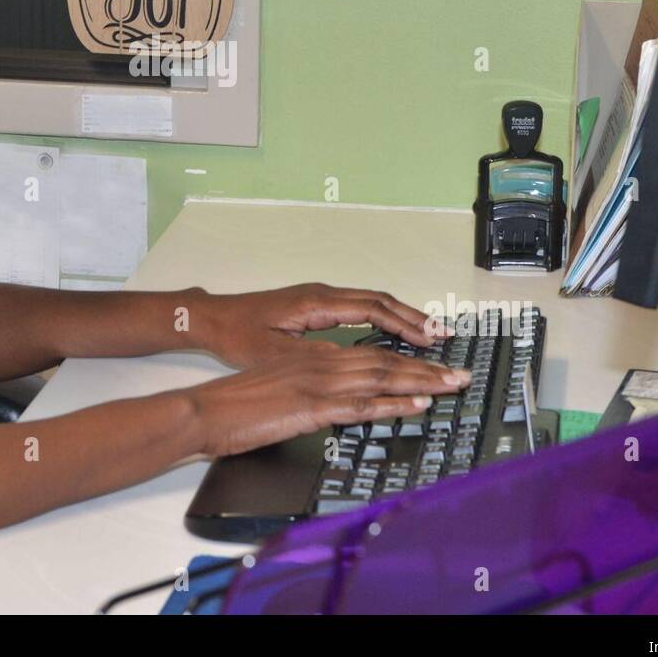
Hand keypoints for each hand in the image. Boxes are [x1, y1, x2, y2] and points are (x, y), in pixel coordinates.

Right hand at [184, 346, 469, 458]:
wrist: (205, 409)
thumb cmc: (232, 402)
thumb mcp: (275, 386)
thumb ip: (305, 388)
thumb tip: (329, 401)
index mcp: (312, 357)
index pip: (369, 353)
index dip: (404, 357)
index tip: (432, 362)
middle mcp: (320, 364)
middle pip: (384, 361)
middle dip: (426, 367)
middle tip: (459, 373)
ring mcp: (317, 384)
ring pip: (380, 377)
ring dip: (421, 381)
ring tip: (451, 384)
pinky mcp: (312, 407)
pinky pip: (361, 404)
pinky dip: (393, 402)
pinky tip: (417, 404)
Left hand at [189, 282, 449, 368]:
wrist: (212, 318)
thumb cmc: (238, 335)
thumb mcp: (274, 352)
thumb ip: (314, 357)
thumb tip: (352, 363)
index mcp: (316, 303)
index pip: (373, 310)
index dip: (406, 326)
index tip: (431, 342)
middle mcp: (323, 294)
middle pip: (380, 301)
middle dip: (414, 319)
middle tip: (444, 338)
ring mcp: (319, 296)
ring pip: (371, 301)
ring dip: (401, 317)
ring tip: (429, 334)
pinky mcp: (314, 304)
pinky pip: (359, 306)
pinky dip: (383, 317)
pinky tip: (394, 332)